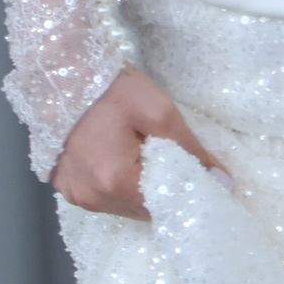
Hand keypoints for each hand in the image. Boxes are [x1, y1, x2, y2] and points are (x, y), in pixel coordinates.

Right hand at [52, 69, 227, 220]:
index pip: (164, 207)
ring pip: (121, 205)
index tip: (196, 176)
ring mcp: (73, 194)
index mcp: (116, 183)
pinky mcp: (63, 186)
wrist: (62, 73)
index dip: (184, 193)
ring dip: (136, 188)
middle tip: (167, 158)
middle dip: (159, 190)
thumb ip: (192, 152)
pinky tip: (117, 158)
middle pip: (141, 210)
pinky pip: (99, 196)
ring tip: (140, 155)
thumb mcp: (160, 113)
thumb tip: (222, 182)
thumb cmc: (112, 90)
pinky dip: (114, 184)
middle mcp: (91, 198)